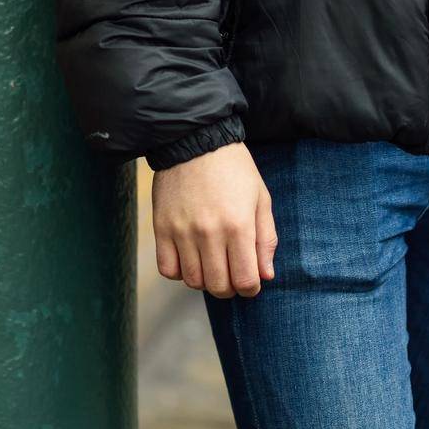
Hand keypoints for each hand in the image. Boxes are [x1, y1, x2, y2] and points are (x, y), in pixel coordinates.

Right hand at [152, 141, 277, 298]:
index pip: (246, 280)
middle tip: (231, 273)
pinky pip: (168, 269)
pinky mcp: (162, 227)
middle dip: (230, 287)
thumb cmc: (234, 169)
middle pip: (219, 286)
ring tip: (211, 263)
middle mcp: (210, 232)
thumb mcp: (260, 198)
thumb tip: (266, 276)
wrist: (196, 140)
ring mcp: (183, 231)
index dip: (251, 288)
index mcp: (239, 226)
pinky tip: (189, 257)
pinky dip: (179, 271)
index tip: (251, 281)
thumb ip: (266, 239)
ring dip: (205, 279)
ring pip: (193, 281)